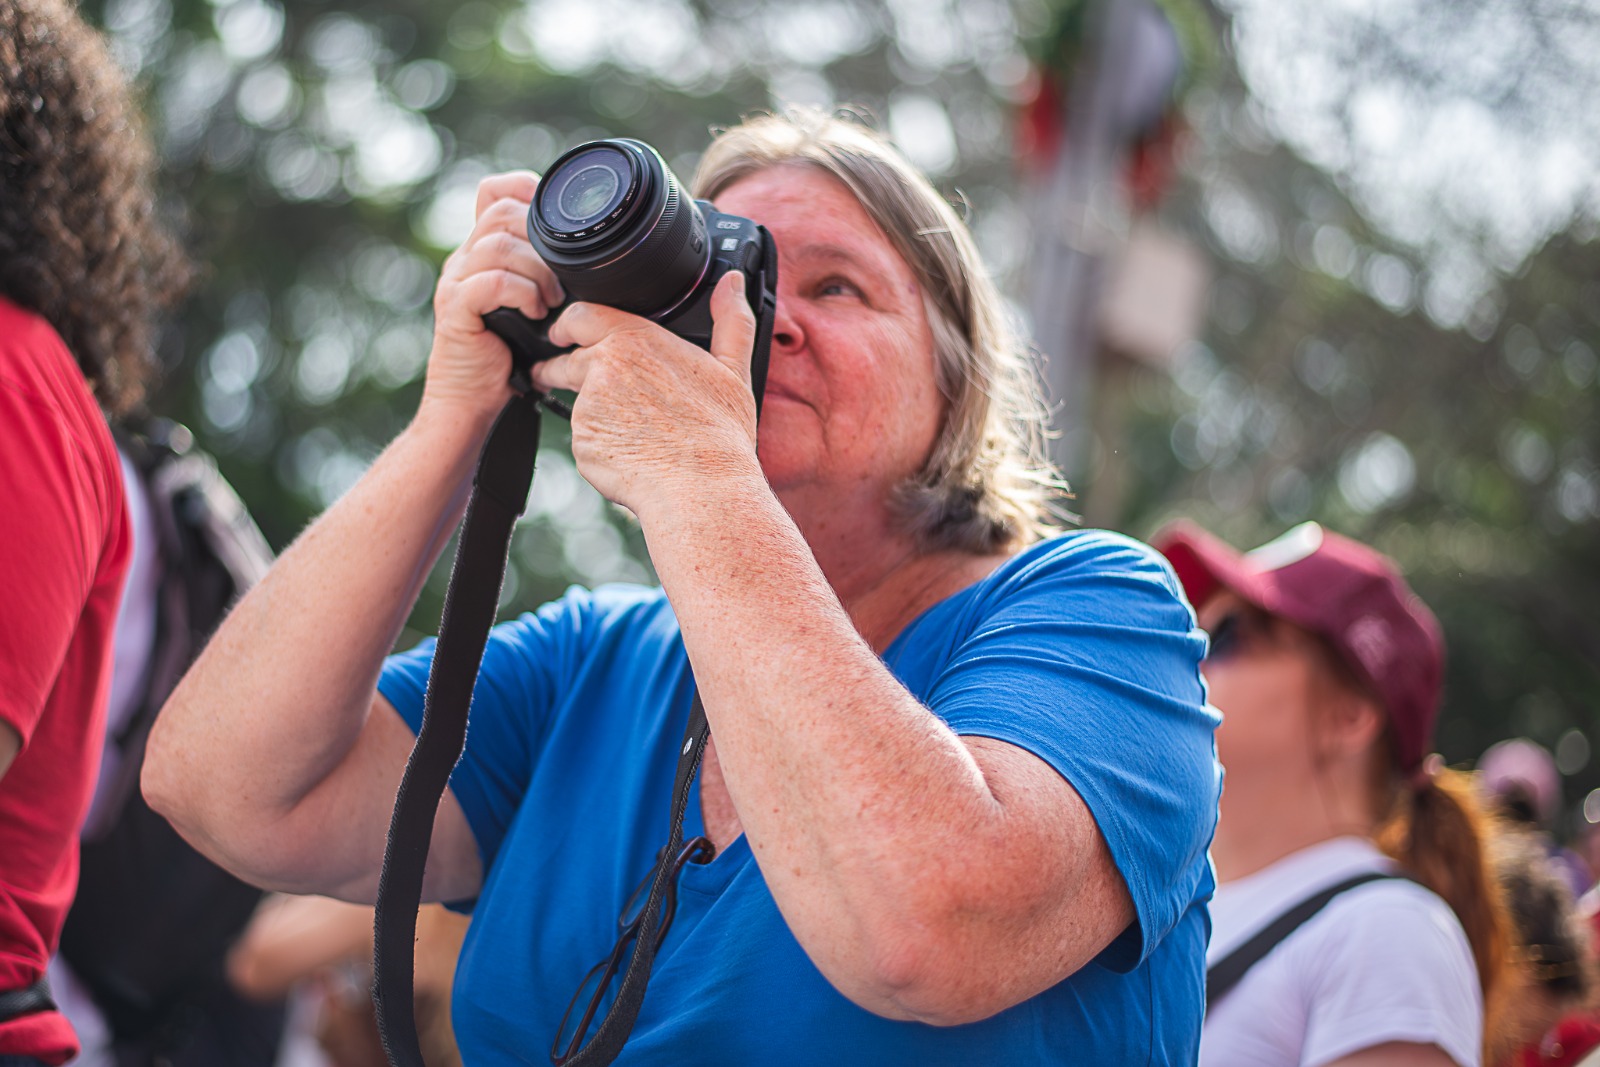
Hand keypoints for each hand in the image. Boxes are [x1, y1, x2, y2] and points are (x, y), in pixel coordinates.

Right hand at [420, 172, 565, 428]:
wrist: (471, 401)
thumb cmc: (509, 358)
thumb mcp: (535, 308)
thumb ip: (549, 277)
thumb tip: (596, 262)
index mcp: (481, 250)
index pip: (494, 191)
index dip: (525, 189)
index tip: (557, 222)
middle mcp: (464, 258)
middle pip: (501, 211)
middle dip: (541, 239)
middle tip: (562, 279)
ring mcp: (455, 281)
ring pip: (497, 245)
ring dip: (536, 270)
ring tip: (551, 300)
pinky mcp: (455, 308)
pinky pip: (490, 282)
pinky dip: (521, 293)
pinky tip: (535, 314)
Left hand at [530, 270, 759, 513]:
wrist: (701, 487)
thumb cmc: (719, 433)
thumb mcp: (733, 370)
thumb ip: (730, 320)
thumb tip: (733, 283)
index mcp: (635, 340)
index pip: (582, 315)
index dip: (570, 324)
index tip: (565, 331)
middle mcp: (604, 367)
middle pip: (566, 358)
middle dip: (557, 365)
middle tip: (555, 373)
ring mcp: (588, 407)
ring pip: (577, 402)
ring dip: (589, 410)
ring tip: (624, 429)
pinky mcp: (582, 443)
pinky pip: (584, 440)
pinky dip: (599, 445)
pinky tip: (630, 453)